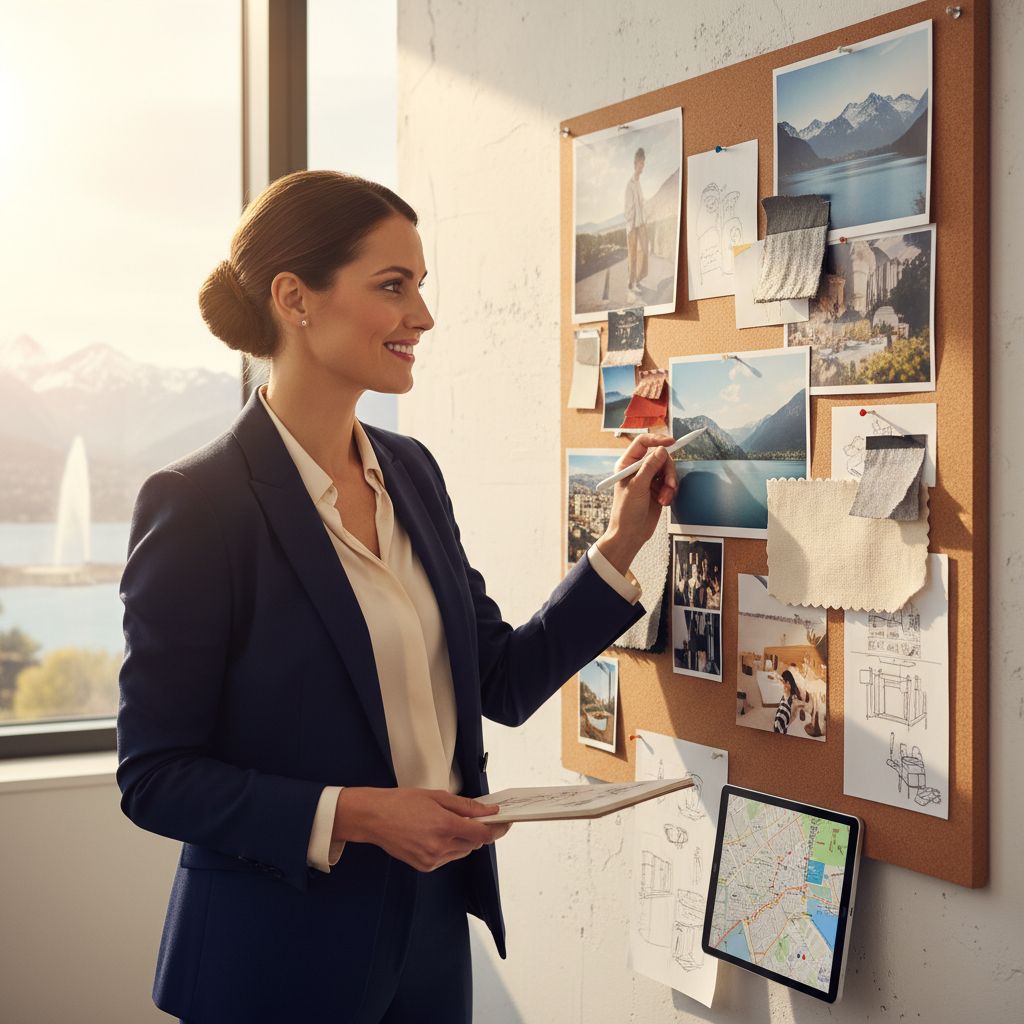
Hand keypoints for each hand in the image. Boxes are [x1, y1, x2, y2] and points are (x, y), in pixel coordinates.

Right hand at [332, 787, 511, 871]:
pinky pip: (447, 858)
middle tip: (473, 817)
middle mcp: (440, 846)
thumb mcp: (437, 796)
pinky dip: (449, 847)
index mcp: (445, 825)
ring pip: (462, 852)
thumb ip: (466, 806)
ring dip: (463, 840)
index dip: (497, 829)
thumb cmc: (401, 802)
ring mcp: (432, 859)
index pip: (482, 835)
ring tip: (446, 823)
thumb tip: (488, 811)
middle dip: (477, 831)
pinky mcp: (425, 866)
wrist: (374, 817)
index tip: (504, 822)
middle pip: (474, 844)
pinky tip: (435, 834)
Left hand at [596, 434, 677, 574]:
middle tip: (669, 484)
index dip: (658, 440)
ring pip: (668, 470)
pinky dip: (671, 492)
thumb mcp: (638, 487)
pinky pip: (671, 482)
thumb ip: (650, 467)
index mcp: (627, 464)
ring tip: (664, 498)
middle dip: (668, 470)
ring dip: (670, 484)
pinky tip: (664, 502)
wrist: (630, 534)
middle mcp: (638, 469)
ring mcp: (649, 479)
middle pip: (661, 456)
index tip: (672, 442)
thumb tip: (662, 450)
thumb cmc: (625, 511)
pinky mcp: (658, 489)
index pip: (643, 443)